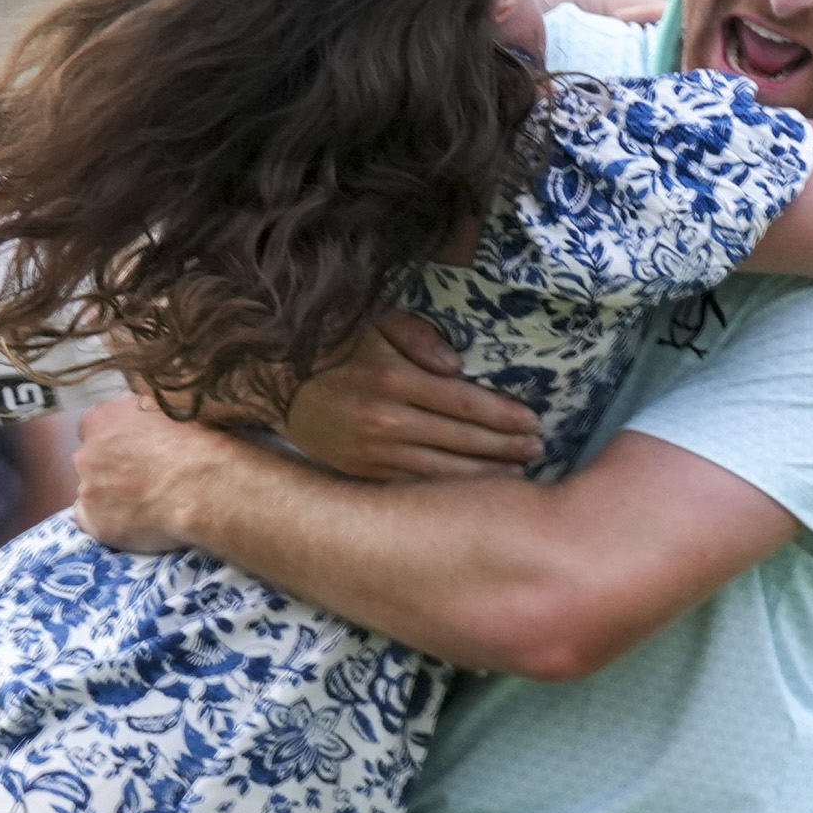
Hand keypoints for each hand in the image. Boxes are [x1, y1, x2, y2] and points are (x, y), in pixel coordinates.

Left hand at [73, 398, 230, 552]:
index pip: (93, 429)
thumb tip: (138, 421)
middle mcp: (85, 454)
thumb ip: (139, 414)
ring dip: (109, 496)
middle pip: (90, 461)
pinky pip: (94, 522)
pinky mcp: (94, 522)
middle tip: (141, 478)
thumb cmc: (193, 446)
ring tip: (143, 503)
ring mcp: (87, 490)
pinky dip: (109, 522)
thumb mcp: (165, 409)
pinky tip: (135, 521)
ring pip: (92, 493)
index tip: (133, 452)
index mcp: (100, 420)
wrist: (202, 489)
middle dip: (109, 468)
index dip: (115, 441)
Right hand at [282, 313, 540, 481]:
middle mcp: (386, 420)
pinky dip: (450, 489)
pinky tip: (476, 488)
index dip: (504, 415)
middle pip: (462, 439)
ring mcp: (373, 452)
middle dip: (506, 445)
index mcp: (393, 378)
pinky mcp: (362, 472)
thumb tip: (457, 366)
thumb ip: (419, 338)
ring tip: (520, 471)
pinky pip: (415, 485)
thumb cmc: (333, 344)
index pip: (465, 401)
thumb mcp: (375, 323)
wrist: (273, 383)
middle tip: (538, 447)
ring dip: (486, 473)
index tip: (533, 420)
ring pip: (443, 469)